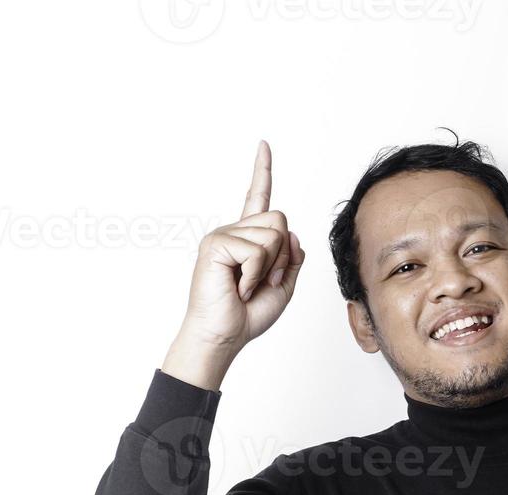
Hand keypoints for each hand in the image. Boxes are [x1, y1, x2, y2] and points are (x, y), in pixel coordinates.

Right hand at [179, 139, 305, 350]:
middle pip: (280, 221)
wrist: (224, 336)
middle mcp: (234, 232)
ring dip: (269, 267)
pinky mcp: (215, 244)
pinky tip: (237, 287)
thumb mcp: (284, 286)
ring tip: (247, 286)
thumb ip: (292, 257)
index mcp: (249, 239)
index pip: (258, 199)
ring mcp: (222, 236)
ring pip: (273, 234)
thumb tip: (291, 231)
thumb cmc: (247, 315)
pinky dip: (255, 274)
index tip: (263, 145)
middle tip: (264, 281)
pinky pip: (256, 250)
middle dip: (283, 256)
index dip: (262, 172)